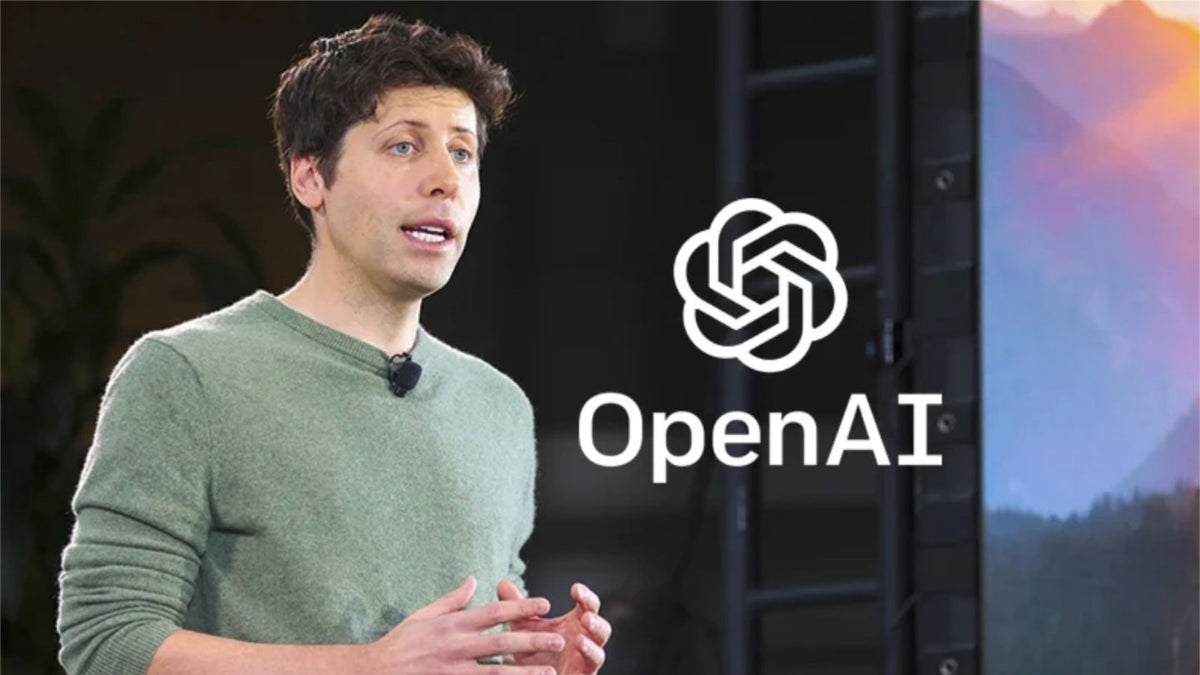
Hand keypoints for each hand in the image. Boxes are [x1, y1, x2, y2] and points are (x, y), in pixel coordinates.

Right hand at [363, 576, 564, 673]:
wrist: (373, 673)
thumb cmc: (400, 644)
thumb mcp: (424, 615)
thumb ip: (452, 599)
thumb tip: (474, 579)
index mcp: (452, 624)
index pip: (493, 612)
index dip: (520, 607)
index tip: (543, 604)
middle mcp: (455, 647)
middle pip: (501, 642)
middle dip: (531, 639)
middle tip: (558, 638)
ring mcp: (452, 672)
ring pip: (496, 674)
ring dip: (524, 673)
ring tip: (550, 672)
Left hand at [497, 580, 611, 673]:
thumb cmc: (534, 653)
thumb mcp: (523, 628)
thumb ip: (517, 607)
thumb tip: (502, 585)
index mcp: (576, 624)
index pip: (588, 606)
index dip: (586, 597)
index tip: (575, 589)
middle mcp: (584, 642)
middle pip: (602, 629)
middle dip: (596, 621)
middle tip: (586, 615)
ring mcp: (584, 662)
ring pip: (599, 654)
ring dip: (592, 646)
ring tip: (580, 639)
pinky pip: (589, 671)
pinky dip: (585, 662)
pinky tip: (576, 654)